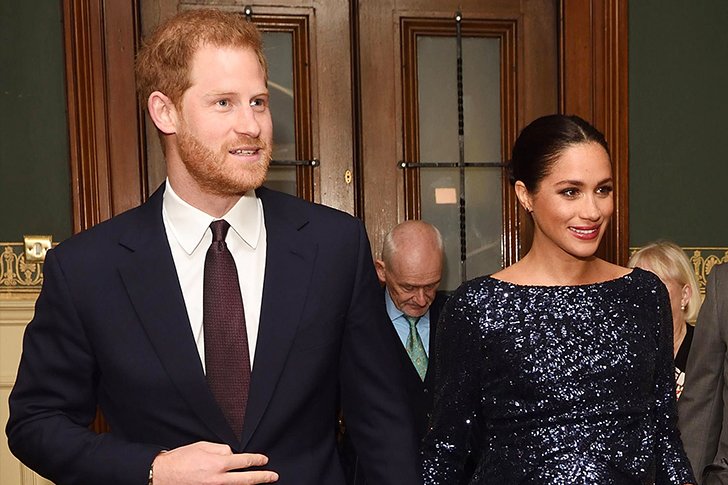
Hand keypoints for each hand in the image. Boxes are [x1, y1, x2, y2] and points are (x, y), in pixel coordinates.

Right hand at [152, 441, 278, 484]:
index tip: (264, 460)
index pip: (244, 462)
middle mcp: (218, 479)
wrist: (162, 475)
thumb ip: (221, 450)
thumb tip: (232, 455)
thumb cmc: (181, 459)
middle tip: (274, 476)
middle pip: (246, 480)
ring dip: (249, 484)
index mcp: (218, 464)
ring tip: (261, 482)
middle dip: (262, 477)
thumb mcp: (203, 446)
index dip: (257, 460)